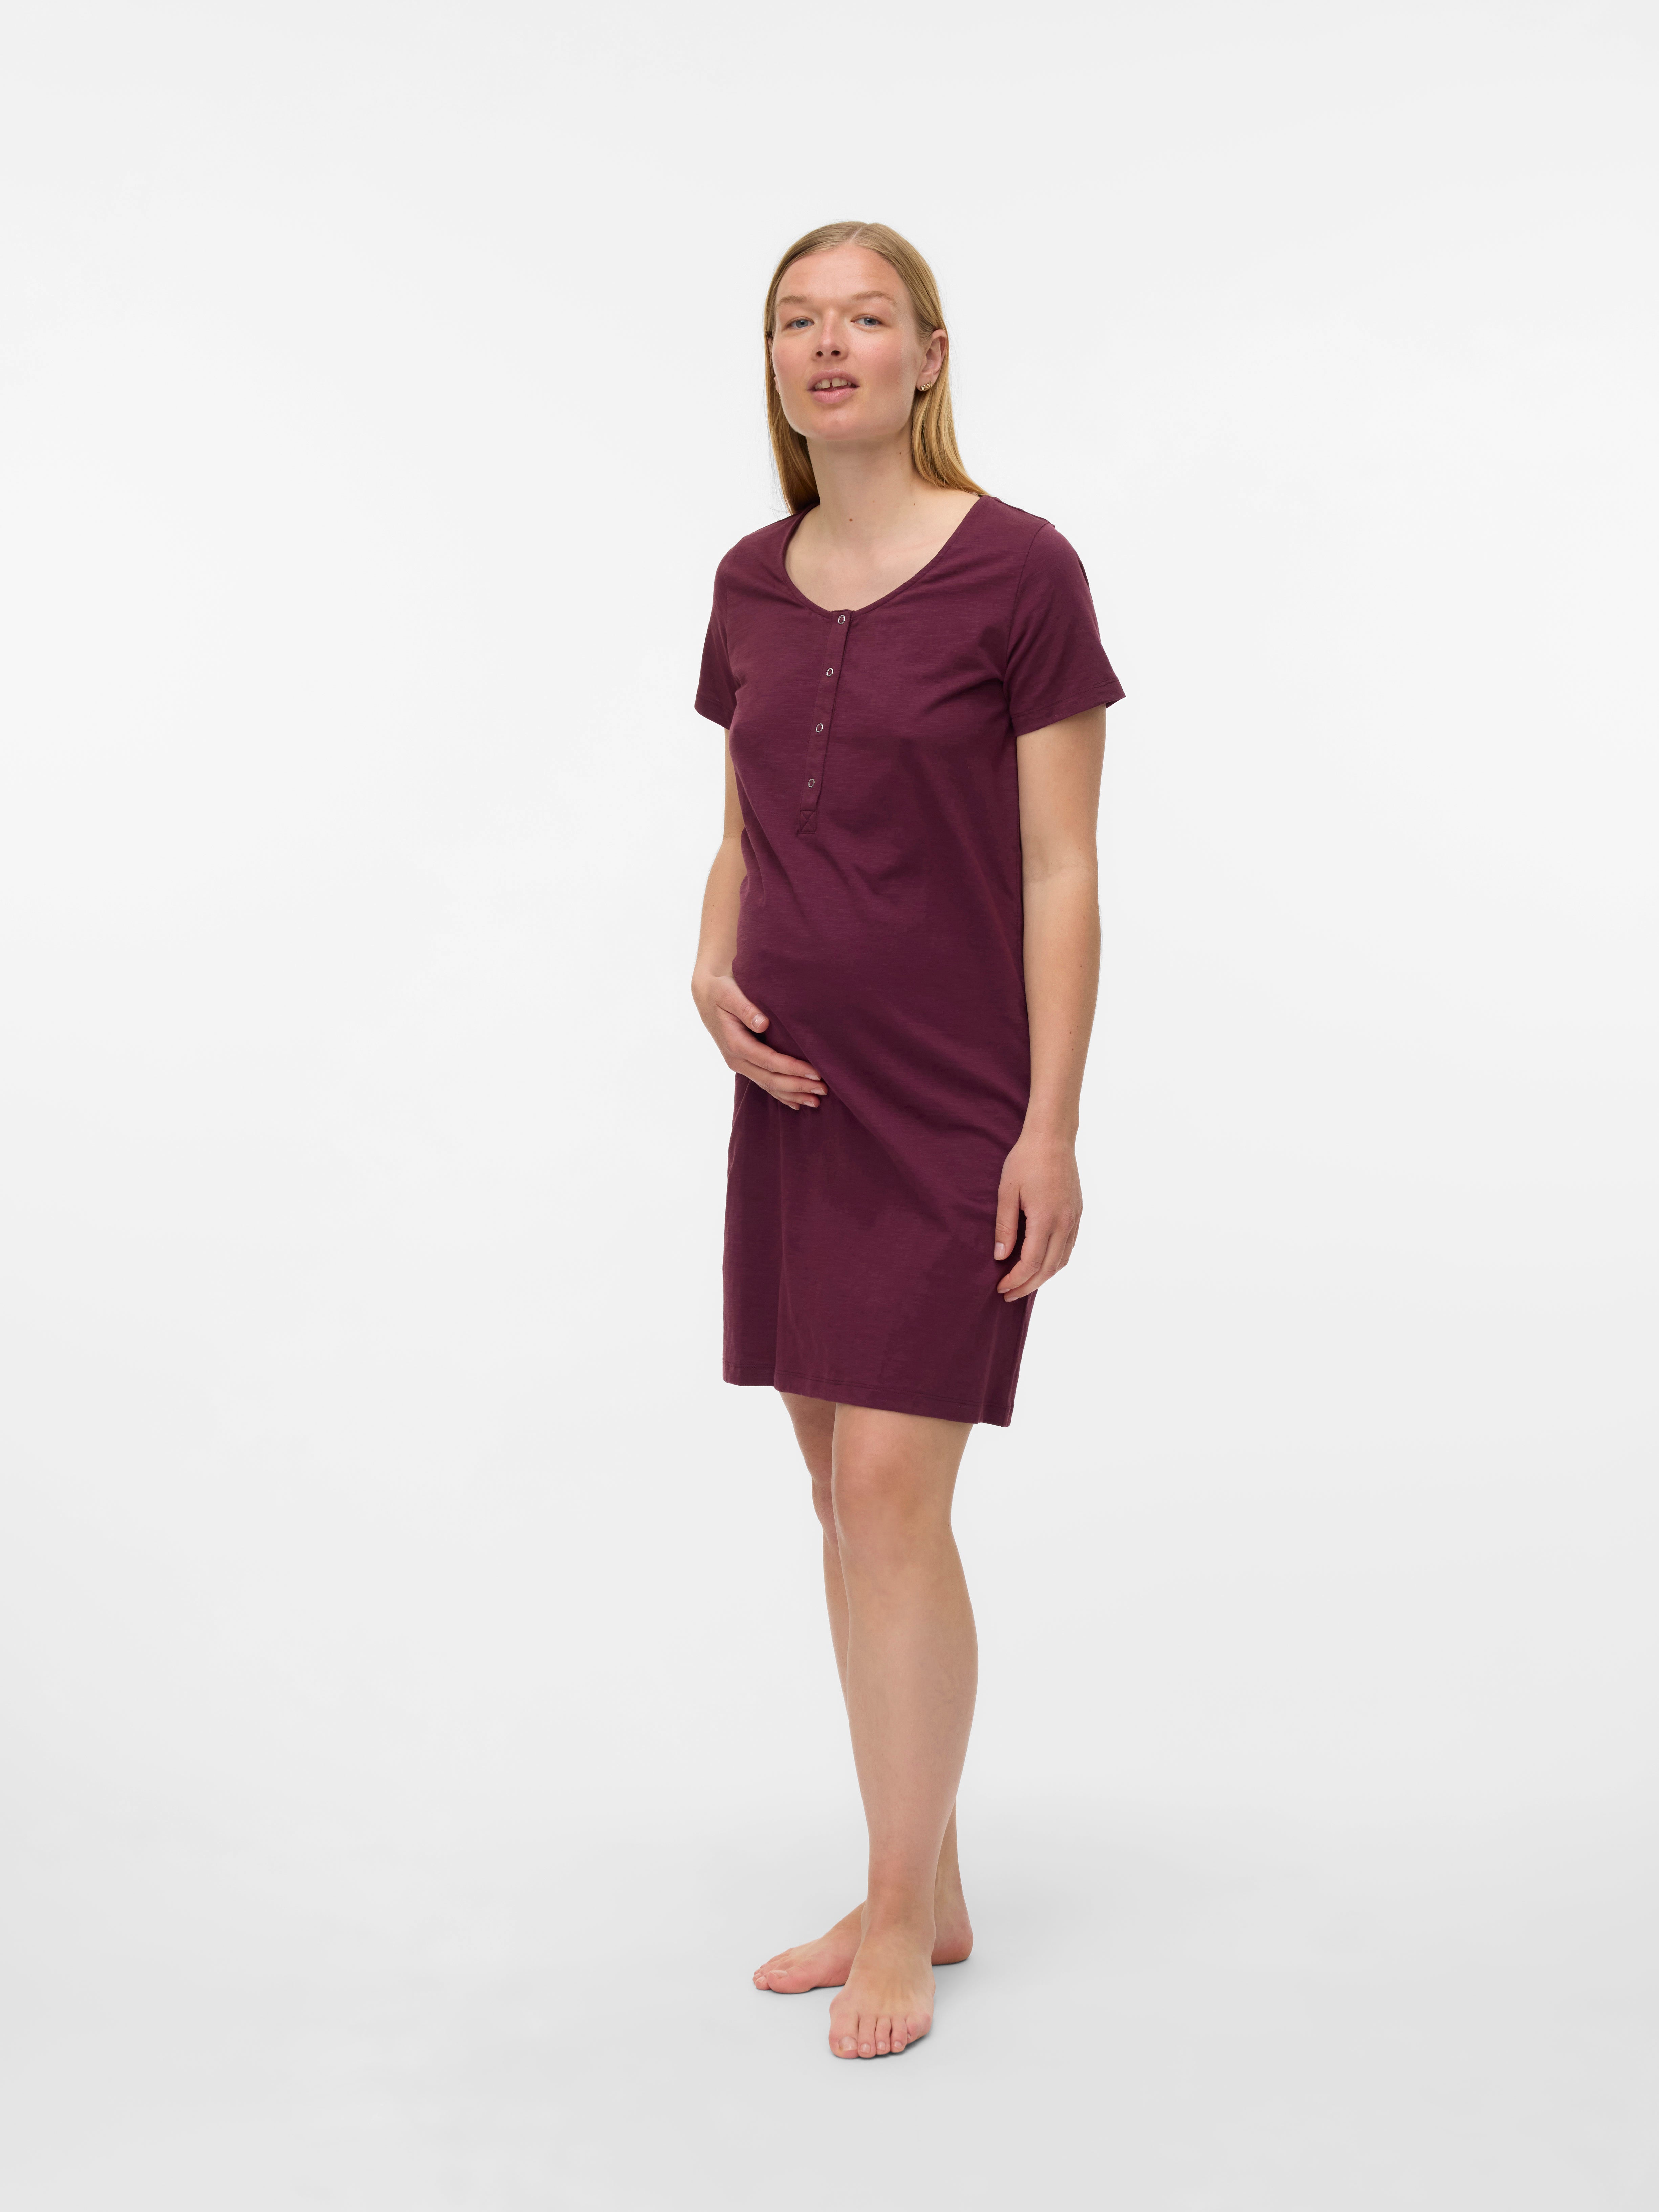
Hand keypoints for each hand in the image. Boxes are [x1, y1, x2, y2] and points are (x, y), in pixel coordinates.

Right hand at [692, 970, 828, 1110]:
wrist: (706, 996)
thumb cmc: (721, 991)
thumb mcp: (729, 993)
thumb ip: (746, 1008)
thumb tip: (763, 1023)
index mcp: (735, 1043)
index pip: (769, 1061)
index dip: (793, 1069)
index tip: (816, 1072)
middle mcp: (737, 1059)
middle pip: (770, 1079)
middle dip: (798, 1086)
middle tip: (824, 1090)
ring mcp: (740, 1064)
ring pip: (768, 1086)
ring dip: (792, 1094)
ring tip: (816, 1102)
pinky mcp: (744, 1064)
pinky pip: (764, 1083)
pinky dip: (781, 1094)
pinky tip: (796, 1103)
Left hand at [993, 1132, 1081, 1298]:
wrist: (1053, 1138)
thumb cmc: (1026, 1161)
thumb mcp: (1006, 1192)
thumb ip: (1005, 1227)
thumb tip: (1001, 1257)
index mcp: (1046, 1219)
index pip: (1031, 1263)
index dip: (1015, 1280)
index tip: (1000, 1288)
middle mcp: (1064, 1223)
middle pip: (1048, 1269)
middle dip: (1027, 1286)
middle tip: (1009, 1295)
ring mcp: (1074, 1219)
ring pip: (1061, 1261)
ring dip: (1042, 1277)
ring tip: (1023, 1283)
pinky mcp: (1077, 1213)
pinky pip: (1068, 1247)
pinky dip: (1054, 1262)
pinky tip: (1041, 1264)